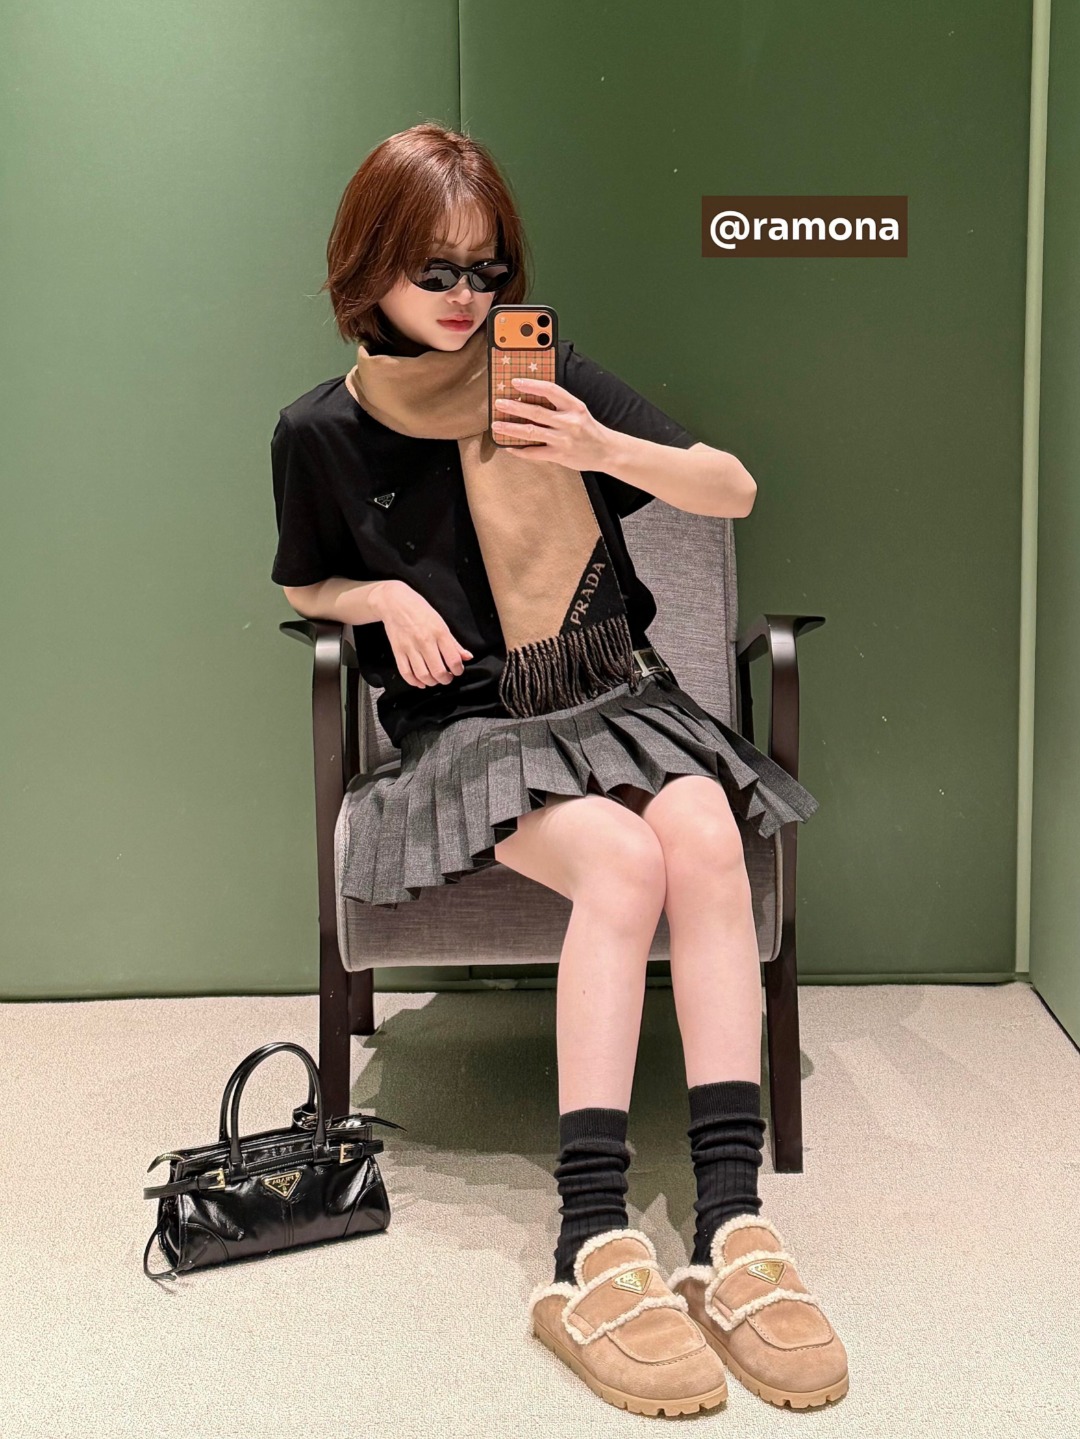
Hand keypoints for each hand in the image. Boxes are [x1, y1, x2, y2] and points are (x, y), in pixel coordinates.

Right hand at [376, 581, 473, 686]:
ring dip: (432, 682)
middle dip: (446, 679)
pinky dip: (414, 682)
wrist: (395, 603)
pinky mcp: (398, 651)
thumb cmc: (420, 611)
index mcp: (439, 633)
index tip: (457, 671)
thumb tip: (467, 656)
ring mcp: (410, 647)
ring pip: (423, 675)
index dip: (458, 670)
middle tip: (447, 678)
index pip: (453, 660)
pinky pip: (406, 673)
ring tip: (435, 679)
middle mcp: (425, 641)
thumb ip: (454, 643)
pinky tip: (420, 682)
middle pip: (438, 671)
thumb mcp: (441, 623)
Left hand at [491, 378, 614, 470]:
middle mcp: (569, 422)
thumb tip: (529, 397)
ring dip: (511, 428)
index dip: (531, 385)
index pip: (550, 390)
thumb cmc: (588, 429)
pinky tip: (508, 447)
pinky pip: (535, 453)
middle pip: (536, 412)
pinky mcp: (560, 456)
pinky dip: (520, 450)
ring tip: (496, 426)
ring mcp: (563, 440)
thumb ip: (559, 404)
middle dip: (514, 407)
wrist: (607, 451)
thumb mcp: (578, 411)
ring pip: (531, 432)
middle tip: (498, 403)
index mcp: (574, 406)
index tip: (515, 382)